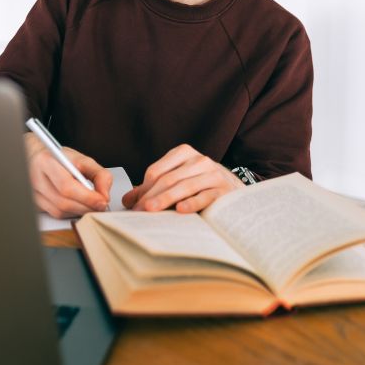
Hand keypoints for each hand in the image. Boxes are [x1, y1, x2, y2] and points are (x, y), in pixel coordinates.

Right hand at [25, 133, 111, 218]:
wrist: (35, 158)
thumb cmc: (60, 159)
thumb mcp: (83, 159)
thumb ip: (99, 174)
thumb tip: (105, 195)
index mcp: (46, 162)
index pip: (66, 186)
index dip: (86, 197)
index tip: (102, 200)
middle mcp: (35, 179)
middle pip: (63, 202)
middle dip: (86, 206)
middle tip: (100, 205)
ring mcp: (32, 193)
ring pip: (60, 211)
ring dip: (79, 211)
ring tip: (90, 204)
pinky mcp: (34, 204)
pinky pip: (55, 214)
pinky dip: (70, 213)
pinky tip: (77, 205)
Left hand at [122, 144, 243, 212]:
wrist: (236, 191)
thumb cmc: (202, 185)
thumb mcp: (177, 181)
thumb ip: (153, 188)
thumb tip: (128, 200)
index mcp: (183, 153)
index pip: (157, 171)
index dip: (143, 188)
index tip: (133, 205)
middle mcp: (199, 160)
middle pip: (168, 179)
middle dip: (150, 196)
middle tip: (138, 211)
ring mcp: (213, 174)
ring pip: (184, 187)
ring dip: (165, 199)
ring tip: (151, 211)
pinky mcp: (224, 190)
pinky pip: (205, 196)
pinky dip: (192, 203)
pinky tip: (180, 210)